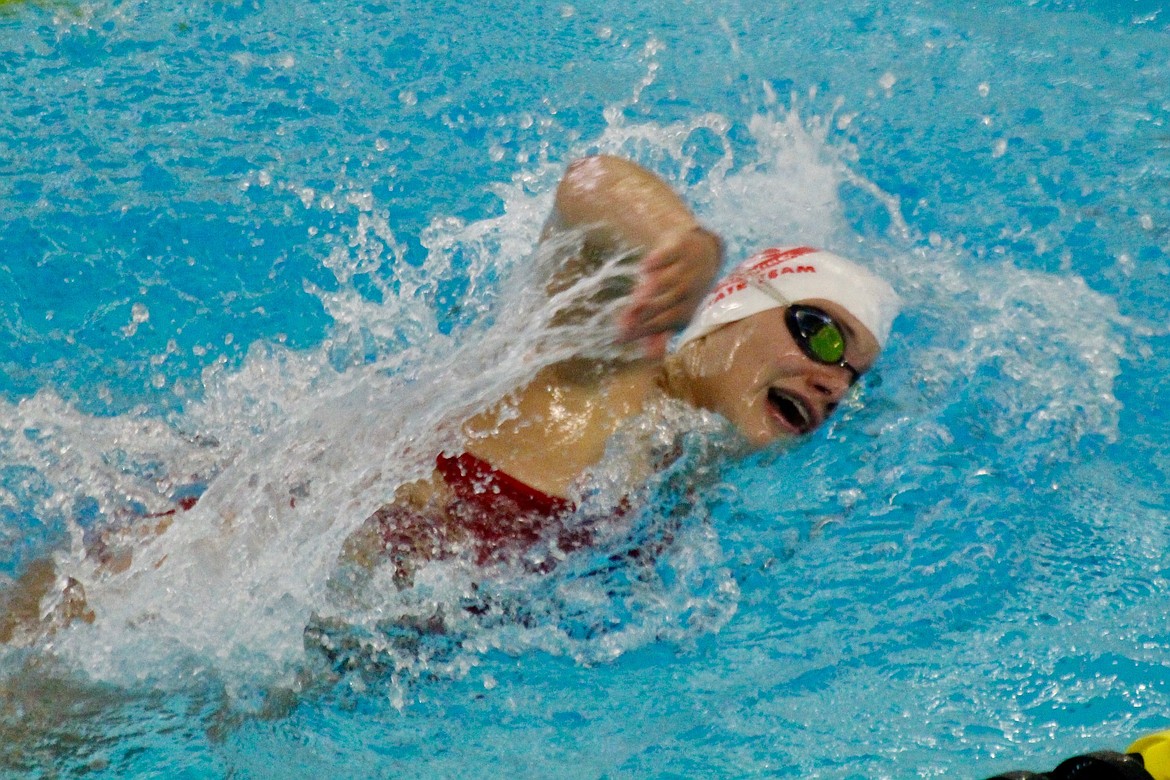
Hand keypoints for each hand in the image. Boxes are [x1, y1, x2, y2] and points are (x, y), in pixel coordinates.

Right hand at [617, 226, 721, 358]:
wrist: (704, 246)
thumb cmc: (684, 283)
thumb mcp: (676, 306)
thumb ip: (661, 330)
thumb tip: (649, 355)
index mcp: (691, 305)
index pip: (668, 321)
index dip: (647, 330)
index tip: (624, 337)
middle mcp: (692, 287)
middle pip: (668, 302)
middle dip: (646, 314)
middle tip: (624, 325)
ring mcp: (687, 266)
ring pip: (669, 281)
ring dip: (650, 291)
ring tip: (633, 303)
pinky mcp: (681, 245)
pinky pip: (670, 254)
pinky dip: (658, 261)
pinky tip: (644, 269)